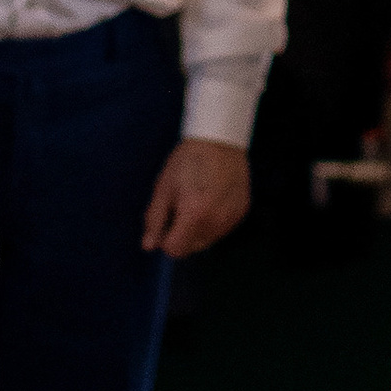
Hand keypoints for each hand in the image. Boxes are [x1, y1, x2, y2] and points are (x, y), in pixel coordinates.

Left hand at [142, 135, 251, 257]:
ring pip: (208, 240)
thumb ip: (154, 220)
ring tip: (197, 201)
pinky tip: (212, 199)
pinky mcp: (242, 212)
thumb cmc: (187, 161)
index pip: (175, 250)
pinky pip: (222, 228)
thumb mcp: (163, 188)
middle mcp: (216, 223)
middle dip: (182, 235)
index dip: (165, 239)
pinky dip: (214, 221)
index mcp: (194, 217)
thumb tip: (148, 246)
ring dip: (198, 230)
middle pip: (192, 248)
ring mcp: (231, 219)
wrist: (220, 139)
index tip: (166, 220)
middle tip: (180, 208)